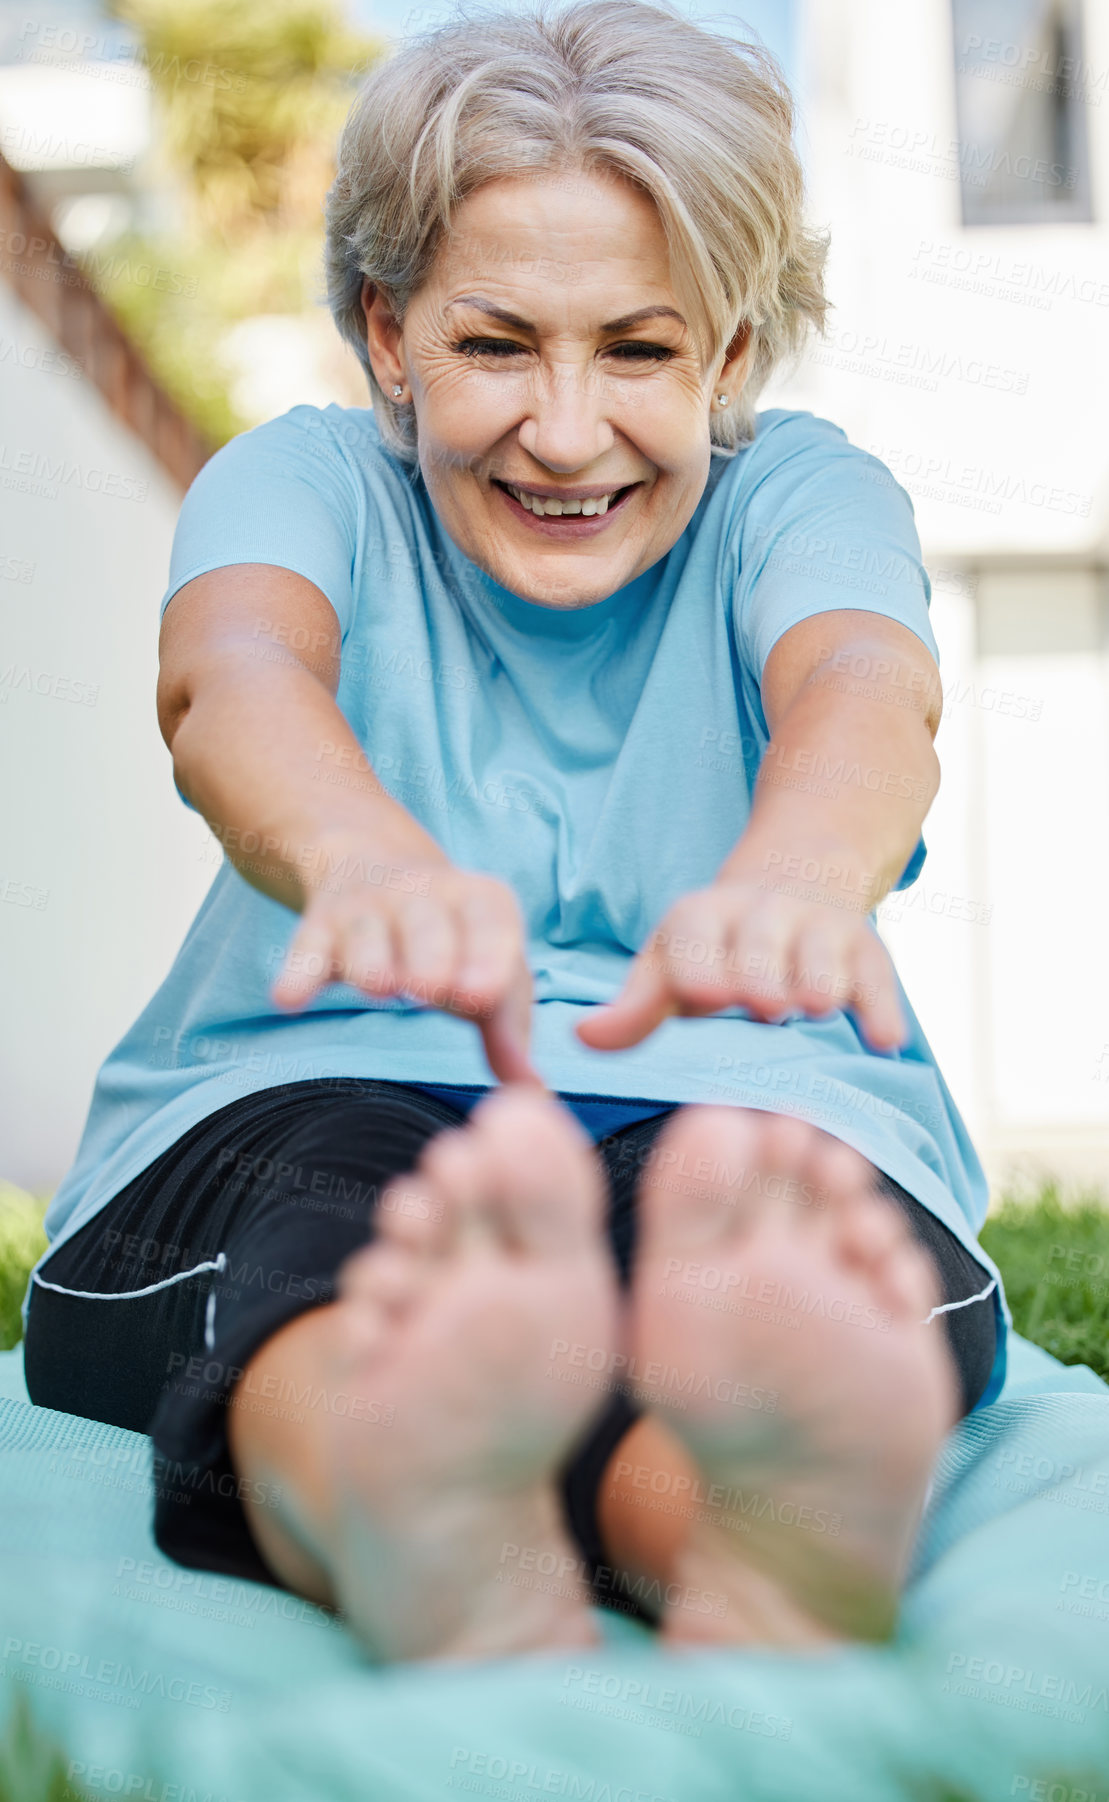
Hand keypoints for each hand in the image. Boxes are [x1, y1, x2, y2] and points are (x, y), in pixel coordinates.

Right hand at [270, 856, 541, 1086]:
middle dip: (430, 957)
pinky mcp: (319, 924)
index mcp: (480, 902)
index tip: (481, 998)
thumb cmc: (453, 937)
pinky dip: (298, 973)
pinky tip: (289, 1000)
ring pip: (368, 936)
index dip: (486, 959)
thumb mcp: (489, 966)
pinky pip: (306, 949)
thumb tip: (532, 1092)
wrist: (372, 862)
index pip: (490, 925)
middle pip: (428, 927)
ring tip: (380, 988)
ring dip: (371, 962)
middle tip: (431, 990)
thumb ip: (508, 1028)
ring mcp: (368, 907)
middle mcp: (425, 895)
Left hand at [576, 876, 906, 1054]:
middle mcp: (760, 915)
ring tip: (817, 1005)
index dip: (699, 964)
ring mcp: (816, 928)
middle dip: (761, 969)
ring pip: (821, 948)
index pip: (694, 937)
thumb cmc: (715, 950)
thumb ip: (634, 1010)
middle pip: (760, 939)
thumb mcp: (669, 968)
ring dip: (820, 975)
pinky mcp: (865, 948)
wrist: (797, 879)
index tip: (705, 995)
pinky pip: (877, 975)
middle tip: (763, 1004)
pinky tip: (885, 1039)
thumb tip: (584, 1039)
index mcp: (699, 919)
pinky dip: (881, 1005)